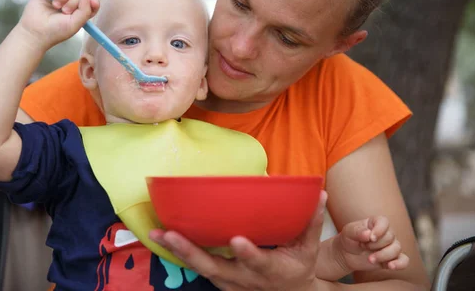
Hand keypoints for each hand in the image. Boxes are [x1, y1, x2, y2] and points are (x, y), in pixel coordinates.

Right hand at [18, 0, 99, 50]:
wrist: (35, 31)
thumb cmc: (55, 31)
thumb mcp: (74, 25)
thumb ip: (85, 12)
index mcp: (79, 13)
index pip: (91, 4)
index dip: (93, 3)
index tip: (92, 2)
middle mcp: (71, 3)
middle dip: (74, 2)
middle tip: (64, 11)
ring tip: (55, 5)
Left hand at [149, 191, 327, 290]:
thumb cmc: (298, 269)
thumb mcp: (309, 249)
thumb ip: (311, 222)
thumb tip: (317, 193)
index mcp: (271, 271)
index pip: (259, 262)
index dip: (248, 253)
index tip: (237, 239)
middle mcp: (246, 280)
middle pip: (215, 268)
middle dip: (190, 252)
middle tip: (169, 234)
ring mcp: (230, 284)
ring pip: (201, 269)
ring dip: (178, 252)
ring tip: (157, 234)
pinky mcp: (221, 282)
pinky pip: (198, 269)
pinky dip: (181, 255)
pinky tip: (164, 238)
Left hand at [334, 216, 408, 272]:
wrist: (347, 254)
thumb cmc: (348, 239)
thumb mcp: (348, 232)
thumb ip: (357, 231)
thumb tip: (368, 234)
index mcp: (375, 223)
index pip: (384, 222)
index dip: (380, 230)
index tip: (370, 238)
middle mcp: (385, 233)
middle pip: (390, 237)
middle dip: (376, 245)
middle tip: (363, 246)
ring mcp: (390, 246)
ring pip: (397, 249)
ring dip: (383, 255)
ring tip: (369, 259)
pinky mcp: (392, 259)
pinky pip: (404, 260)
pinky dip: (400, 264)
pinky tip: (390, 266)